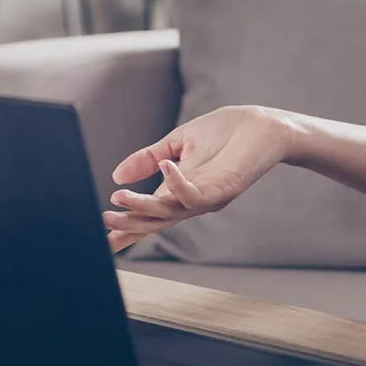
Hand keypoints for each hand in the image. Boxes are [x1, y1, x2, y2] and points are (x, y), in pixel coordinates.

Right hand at [104, 105, 297, 253]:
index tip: (102, 240)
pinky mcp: (224, 190)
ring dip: (142, 207)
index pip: (149, 214)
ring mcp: (208, 198)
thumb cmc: (226, 132)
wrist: (264, 125)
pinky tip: (165, 166)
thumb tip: (116, 175)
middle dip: (129, 224)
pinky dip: (176, 183)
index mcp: (180, 192)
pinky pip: (195, 195)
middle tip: (104, 222)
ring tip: (118, 198)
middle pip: (155, 221)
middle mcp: (193, 201)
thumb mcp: (178, 143)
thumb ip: (148, 158)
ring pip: (170, 212)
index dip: (127, 228)